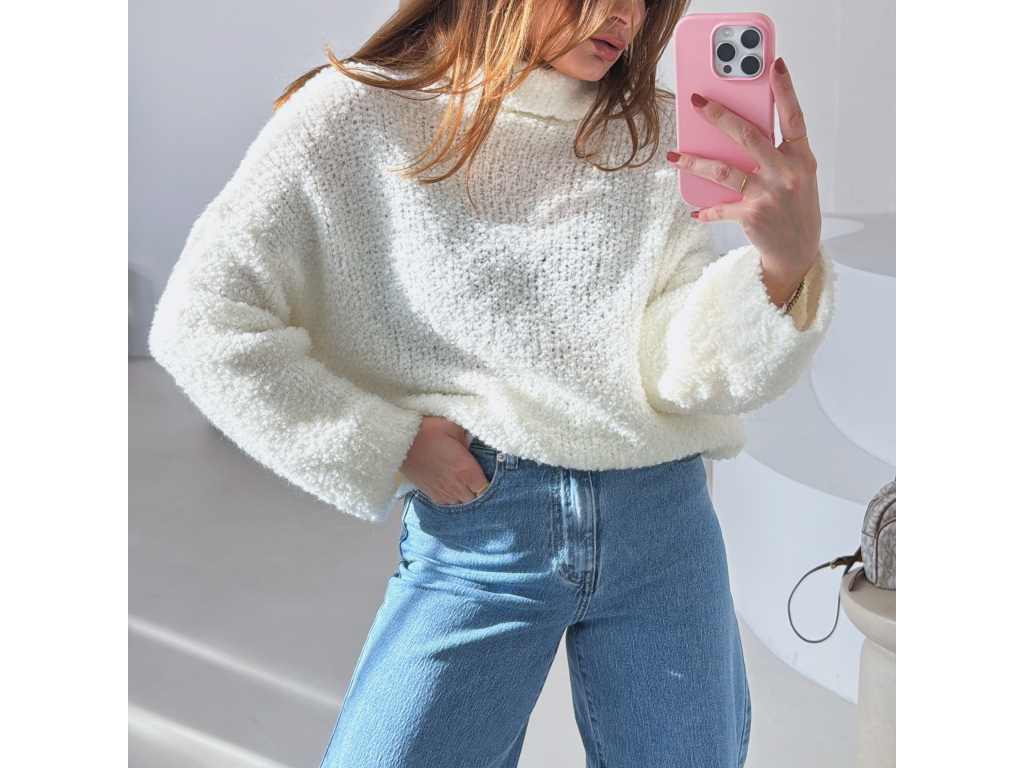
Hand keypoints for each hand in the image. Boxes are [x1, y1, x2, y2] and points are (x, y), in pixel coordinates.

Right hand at [400, 416, 489, 504]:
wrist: (400, 443)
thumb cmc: (428, 432)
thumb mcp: (454, 427)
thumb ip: (469, 438)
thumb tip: (474, 443)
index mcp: (466, 471)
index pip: (487, 489)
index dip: (492, 487)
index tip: (492, 480)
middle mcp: (457, 487)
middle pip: (477, 501)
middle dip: (481, 493)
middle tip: (481, 483)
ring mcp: (444, 493)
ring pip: (464, 504)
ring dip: (467, 497)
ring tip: (468, 487)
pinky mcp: (432, 496)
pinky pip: (450, 504)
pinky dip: (455, 499)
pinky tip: (455, 489)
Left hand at [666, 57, 820, 306]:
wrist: (798, 252)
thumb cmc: (795, 208)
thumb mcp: (799, 177)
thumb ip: (779, 153)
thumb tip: (739, 132)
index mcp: (801, 158)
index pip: (794, 117)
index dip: (786, 90)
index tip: (775, 65)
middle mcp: (786, 173)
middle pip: (748, 136)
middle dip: (719, 116)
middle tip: (696, 101)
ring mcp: (768, 195)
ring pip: (723, 170)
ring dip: (694, 162)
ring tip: (675, 156)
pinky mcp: (751, 215)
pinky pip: (719, 207)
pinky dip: (705, 210)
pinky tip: (694, 209)